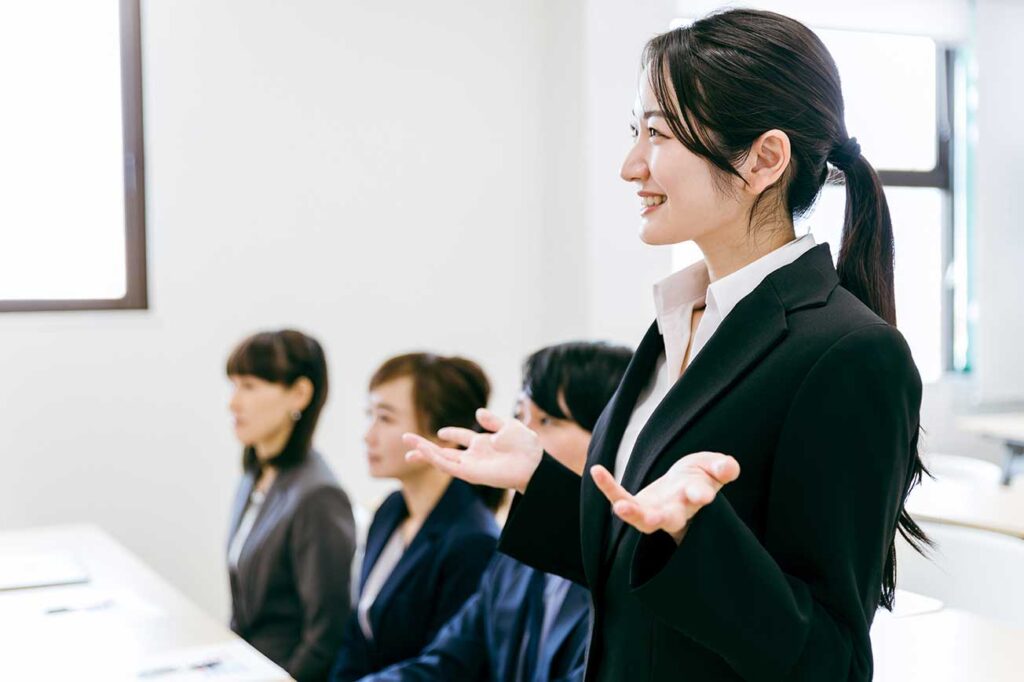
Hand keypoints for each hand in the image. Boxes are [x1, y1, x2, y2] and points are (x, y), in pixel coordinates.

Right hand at [403, 408, 543, 492]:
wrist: (534, 462)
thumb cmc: (526, 446)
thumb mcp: (509, 426)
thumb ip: (492, 420)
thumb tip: (478, 412)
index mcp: (483, 444)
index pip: (462, 438)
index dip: (451, 434)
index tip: (441, 432)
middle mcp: (474, 455)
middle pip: (444, 451)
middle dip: (425, 447)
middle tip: (406, 439)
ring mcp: (470, 465)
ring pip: (440, 459)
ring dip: (423, 451)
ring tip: (407, 443)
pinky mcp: (469, 473)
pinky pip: (447, 465)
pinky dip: (434, 458)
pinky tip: (423, 449)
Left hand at [590, 452, 739, 543]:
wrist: (684, 482)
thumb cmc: (702, 476)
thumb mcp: (715, 468)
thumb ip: (723, 467)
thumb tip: (728, 467)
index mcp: (696, 498)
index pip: (699, 498)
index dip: (700, 495)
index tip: (702, 495)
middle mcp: (675, 510)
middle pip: (670, 520)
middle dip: (663, 519)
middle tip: (656, 520)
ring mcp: (654, 510)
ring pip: (643, 520)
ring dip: (632, 515)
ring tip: (620, 508)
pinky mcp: (636, 504)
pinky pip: (619, 496)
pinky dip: (608, 487)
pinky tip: (596, 470)